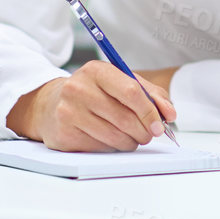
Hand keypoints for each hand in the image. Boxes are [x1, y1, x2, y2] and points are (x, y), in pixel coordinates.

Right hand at [6, 61, 176, 151]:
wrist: (49, 105)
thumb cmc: (93, 93)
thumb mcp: (119, 83)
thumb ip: (150, 94)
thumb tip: (169, 114)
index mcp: (96, 70)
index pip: (131, 91)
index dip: (150, 111)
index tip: (161, 124)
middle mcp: (79, 88)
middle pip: (125, 118)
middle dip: (144, 131)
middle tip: (148, 134)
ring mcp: (69, 112)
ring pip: (115, 136)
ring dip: (131, 142)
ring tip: (130, 137)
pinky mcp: (64, 134)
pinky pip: (101, 148)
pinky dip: (113, 147)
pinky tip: (109, 139)